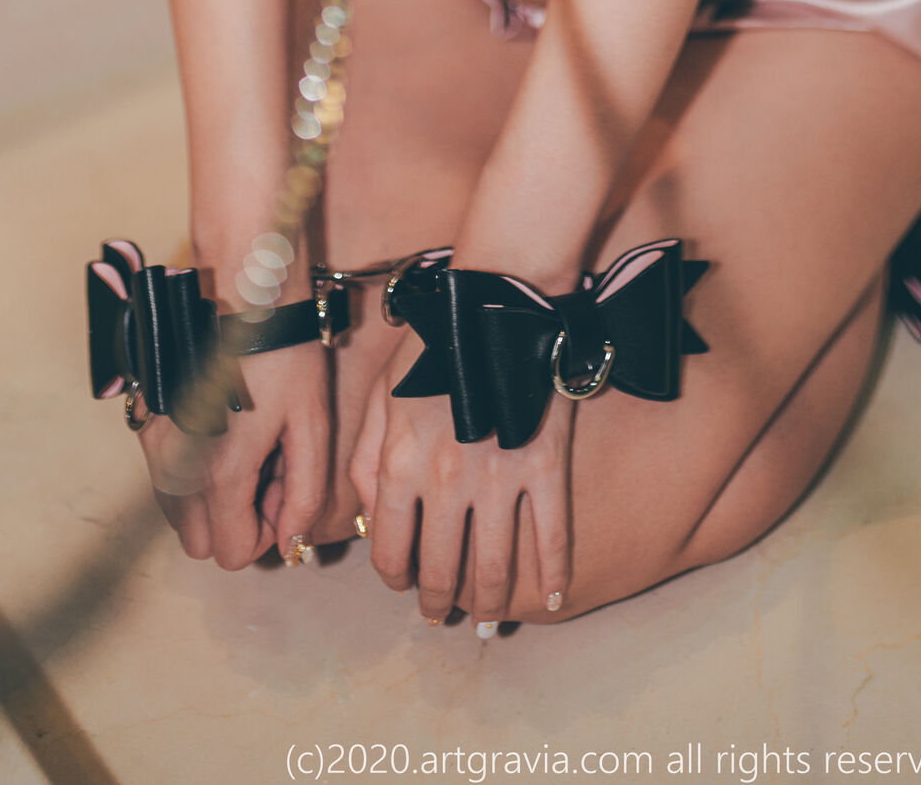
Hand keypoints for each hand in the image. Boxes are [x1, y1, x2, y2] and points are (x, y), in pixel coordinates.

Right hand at [139, 341, 330, 568]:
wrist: (243, 289)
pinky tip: (222, 429)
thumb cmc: (285, 351)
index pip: (232, 554)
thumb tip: (290, 545)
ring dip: (212, 498)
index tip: (282, 488)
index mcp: (220, 473)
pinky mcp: (145, 422)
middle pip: (198, 543)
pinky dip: (192, 471)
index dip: (265, 532)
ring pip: (178, 512)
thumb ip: (305, 496)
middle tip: (266, 469)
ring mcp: (154, 444)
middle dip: (235, 520)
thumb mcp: (312, 424)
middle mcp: (176, 468)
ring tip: (247, 445)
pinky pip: (165, 477)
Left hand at [351, 362, 571, 622]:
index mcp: (399, 462)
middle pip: (442, 570)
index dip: (394, 576)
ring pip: (495, 567)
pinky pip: (552, 534)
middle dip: (439, 603)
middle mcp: (446, 481)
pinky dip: (555, 574)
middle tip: (442, 615)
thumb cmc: (435, 342)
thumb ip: (365, 456)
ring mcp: (500, 479)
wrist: (500, 300)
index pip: (389, 548)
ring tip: (488, 622)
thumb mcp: (382, 391)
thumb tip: (367, 515)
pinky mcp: (545, 467)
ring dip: (490, 605)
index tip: (404, 584)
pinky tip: (555, 599)